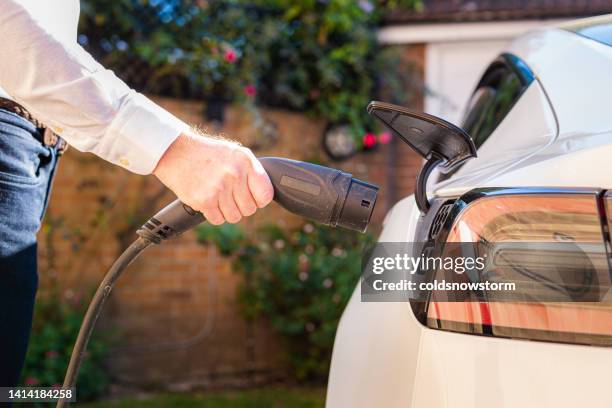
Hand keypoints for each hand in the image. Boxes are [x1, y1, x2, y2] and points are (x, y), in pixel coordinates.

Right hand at [153, 130, 273, 224]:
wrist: (176, 153)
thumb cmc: (208, 154)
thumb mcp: (235, 153)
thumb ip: (252, 171)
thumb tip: (265, 194)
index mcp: (246, 162)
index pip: (265, 194)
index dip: (259, 200)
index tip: (252, 197)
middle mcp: (234, 175)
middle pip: (249, 209)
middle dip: (241, 206)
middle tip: (230, 195)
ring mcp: (219, 188)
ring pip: (234, 217)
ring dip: (227, 211)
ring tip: (218, 196)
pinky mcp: (204, 201)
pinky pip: (218, 220)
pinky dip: (214, 214)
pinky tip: (208, 200)